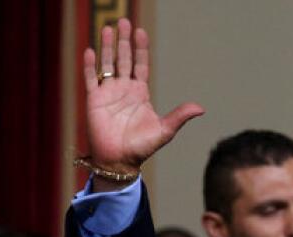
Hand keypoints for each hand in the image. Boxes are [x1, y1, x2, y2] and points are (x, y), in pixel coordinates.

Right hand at [83, 18, 203, 182]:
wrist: (119, 160)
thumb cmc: (142, 147)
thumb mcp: (165, 130)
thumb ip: (180, 116)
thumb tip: (201, 108)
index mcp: (140, 93)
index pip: (140, 65)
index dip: (141, 49)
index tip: (141, 32)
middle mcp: (124, 89)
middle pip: (124, 59)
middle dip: (125, 41)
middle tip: (124, 21)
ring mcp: (108, 93)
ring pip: (107, 64)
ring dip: (108, 47)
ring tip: (109, 29)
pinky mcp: (94, 100)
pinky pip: (91, 79)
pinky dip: (90, 66)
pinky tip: (91, 51)